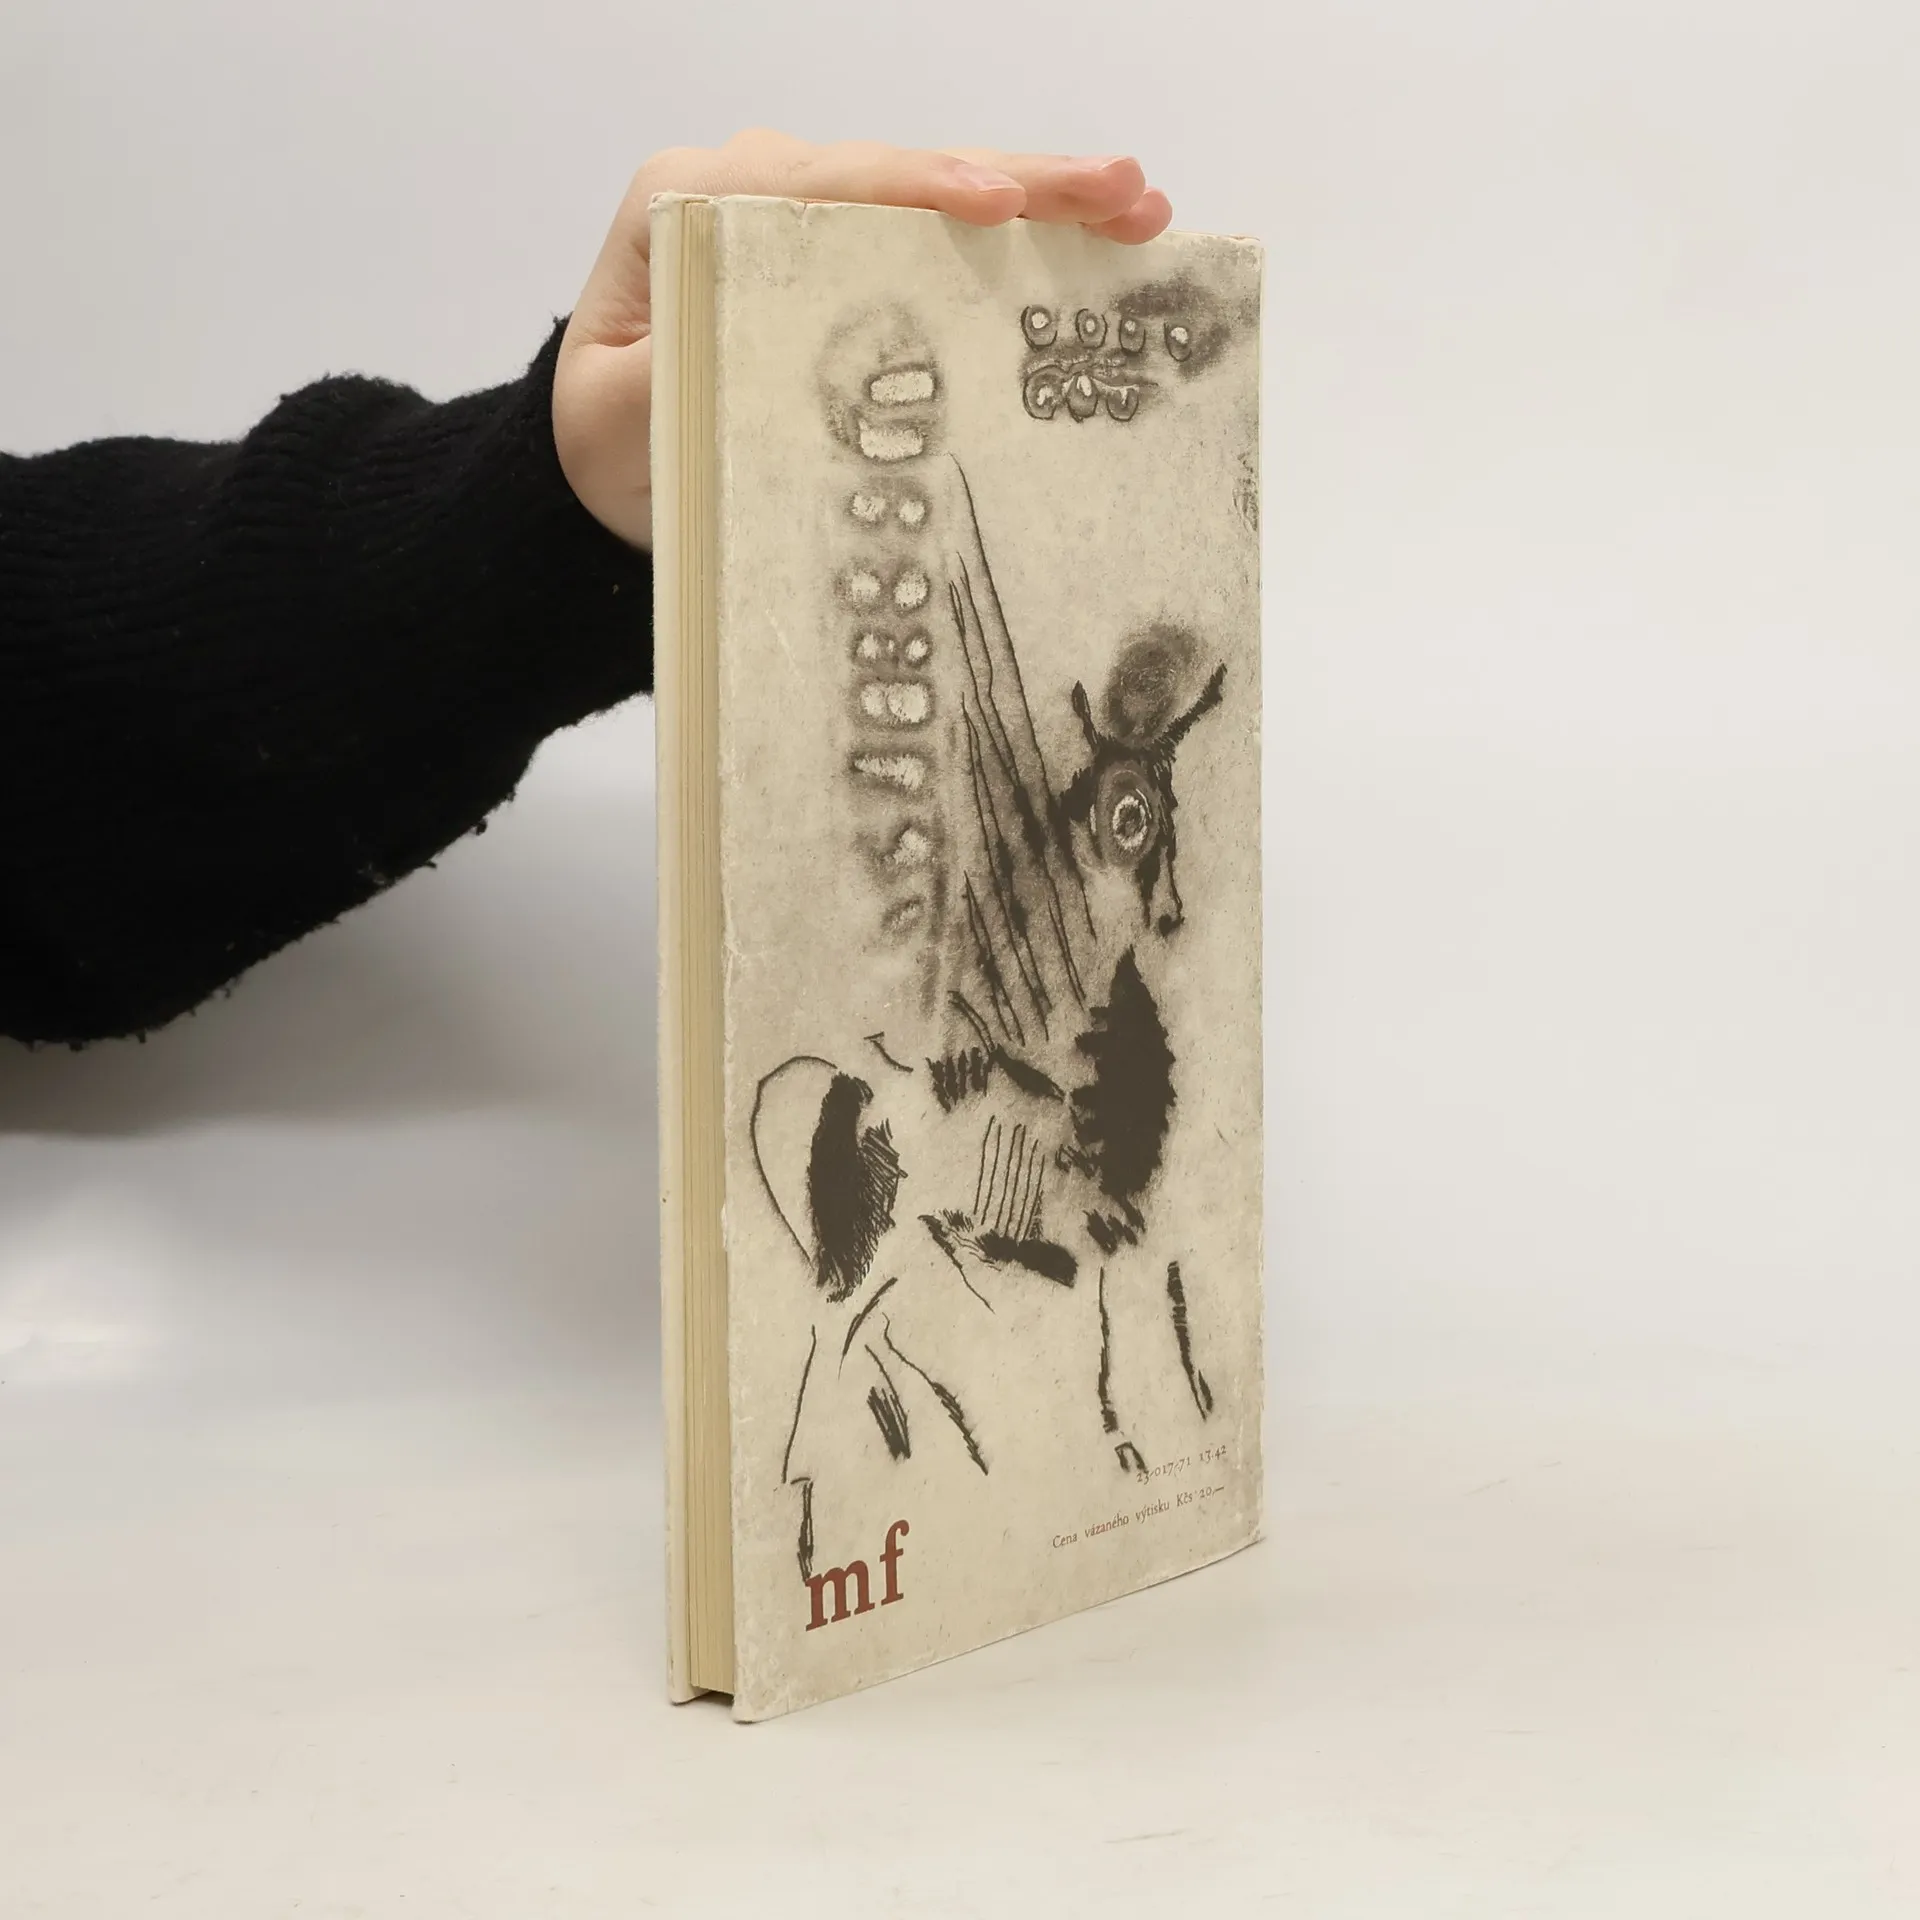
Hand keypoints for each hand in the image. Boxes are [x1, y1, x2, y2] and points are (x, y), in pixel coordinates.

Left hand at [552, 130, 1173, 548]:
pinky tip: (1095, 242)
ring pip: (933, 196)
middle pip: (900, 173)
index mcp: (695, 202)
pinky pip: (935, 239)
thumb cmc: (608, 439)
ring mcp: (810, 220)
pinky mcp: (845, 259)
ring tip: (1139, 206)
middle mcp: (759, 189)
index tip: (998, 204)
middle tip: (1121, 192)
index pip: (822, 181)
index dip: (919, 185)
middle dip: (1017, 179)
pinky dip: (1017, 241)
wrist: (604, 463)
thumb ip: (670, 366)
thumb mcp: (617, 414)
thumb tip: (741, 328)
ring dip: (1042, 199)